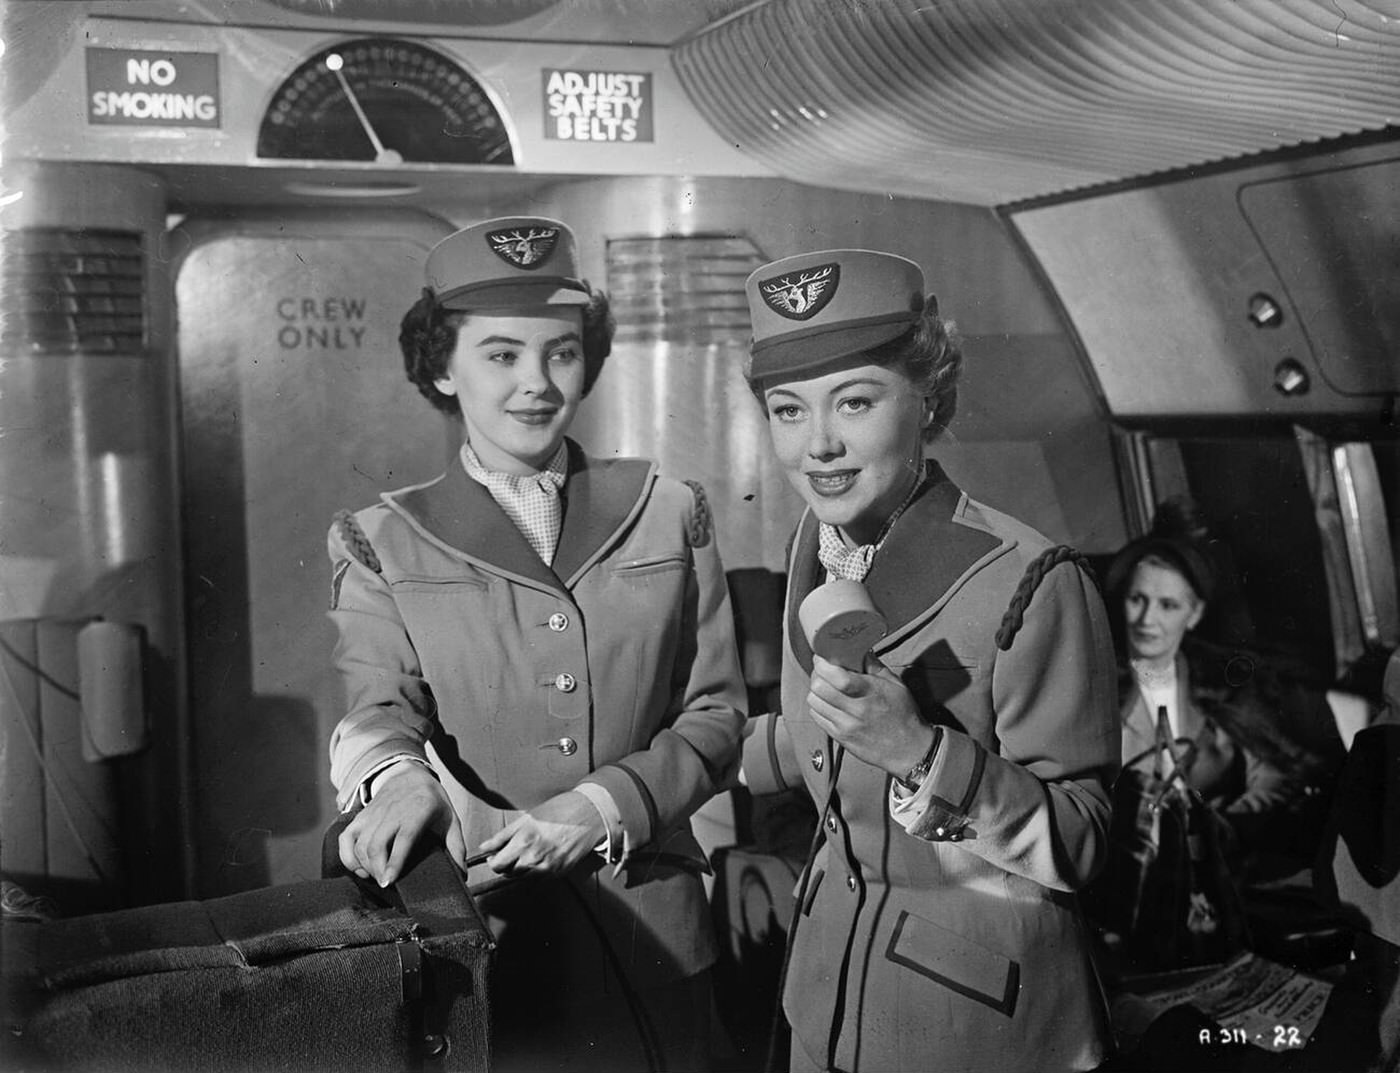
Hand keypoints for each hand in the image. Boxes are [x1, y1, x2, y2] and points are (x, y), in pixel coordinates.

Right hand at [338, 761, 464, 886]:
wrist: (410, 774)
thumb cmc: (432, 800)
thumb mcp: (450, 818)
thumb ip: (456, 846)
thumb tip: (461, 874)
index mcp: (418, 811)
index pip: (403, 838)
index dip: (394, 861)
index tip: (389, 881)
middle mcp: (392, 811)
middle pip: (376, 844)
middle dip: (377, 869)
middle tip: (385, 884)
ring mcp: (374, 813)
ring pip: (360, 843)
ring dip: (364, 865)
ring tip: (376, 876)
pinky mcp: (361, 816)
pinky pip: (346, 838)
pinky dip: (347, 856)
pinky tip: (359, 867)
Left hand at [476, 791, 604, 875]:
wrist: (590, 814)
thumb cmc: (561, 810)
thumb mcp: (528, 817)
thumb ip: (503, 835)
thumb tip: (486, 846)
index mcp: (524, 841)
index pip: (497, 865)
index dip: (493, 861)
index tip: (494, 856)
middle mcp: (534, 858)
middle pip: (508, 874)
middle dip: (506, 864)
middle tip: (511, 852)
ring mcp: (548, 868)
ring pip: (523, 878)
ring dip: (520, 868)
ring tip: (529, 851)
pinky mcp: (559, 873)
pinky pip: (539, 879)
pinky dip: (536, 871)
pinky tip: (542, 856)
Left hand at [807, 654, 931, 776]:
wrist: (909, 750)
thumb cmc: (904, 716)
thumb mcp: (896, 684)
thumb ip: (874, 665)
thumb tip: (858, 649)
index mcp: (871, 692)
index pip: (836, 676)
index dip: (822, 664)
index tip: (822, 657)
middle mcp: (856, 710)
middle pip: (819, 687)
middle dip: (817, 674)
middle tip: (823, 671)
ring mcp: (846, 726)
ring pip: (814, 702)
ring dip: (816, 690)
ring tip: (825, 687)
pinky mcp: (840, 738)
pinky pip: (817, 717)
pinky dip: (818, 706)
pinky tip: (828, 703)